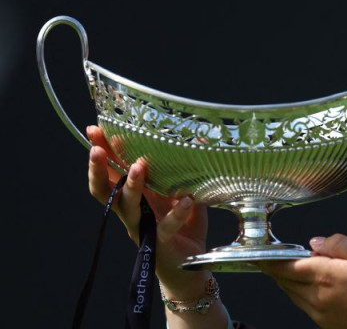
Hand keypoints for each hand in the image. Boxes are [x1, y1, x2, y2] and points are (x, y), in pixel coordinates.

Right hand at [86, 125, 209, 295]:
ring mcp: (143, 228)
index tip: (93, 129)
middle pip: (105, 189)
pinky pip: (165, 227)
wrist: (189, 267)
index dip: (100, 152)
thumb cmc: (182, 227)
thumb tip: (202, 137)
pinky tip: (186, 201)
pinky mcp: (160, 243)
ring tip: (140, 167)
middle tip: (97, 149)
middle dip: (99, 168)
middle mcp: (132, 211)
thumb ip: (186, 170)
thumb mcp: (183, 192)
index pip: (111, 171)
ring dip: (132, 186)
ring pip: (128, 207)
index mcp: (134, 196)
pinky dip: (176, 214)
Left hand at [260, 234, 346, 328]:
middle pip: (284, 280)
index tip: (259, 251)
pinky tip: (309, 283)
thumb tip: (315, 242)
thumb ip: (339, 245)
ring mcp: (319, 313)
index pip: (286, 266)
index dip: (269, 258)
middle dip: (275, 267)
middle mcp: (317, 296)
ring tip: (290, 266)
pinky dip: (298, 291)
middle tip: (271, 255)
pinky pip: (302, 304)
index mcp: (326, 276)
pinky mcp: (324, 323)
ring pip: (291, 293)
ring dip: (286, 280)